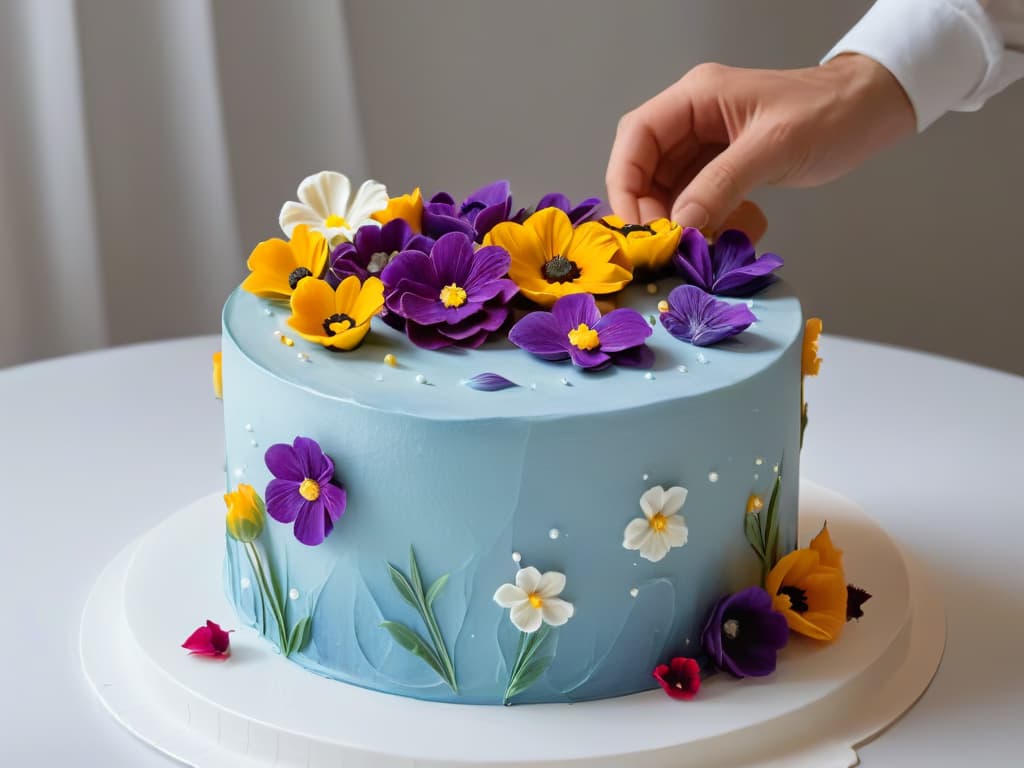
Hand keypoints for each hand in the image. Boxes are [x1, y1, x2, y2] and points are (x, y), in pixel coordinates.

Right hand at [605, 54, 915, 234]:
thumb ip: (720, 186)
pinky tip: (721, 234)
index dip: (626, 183)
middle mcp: (693, 117)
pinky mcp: (723, 165)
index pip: (637, 138)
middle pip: (645, 167)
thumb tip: (679, 226)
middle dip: (650, 210)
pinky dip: (702, 221)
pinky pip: (696, 198)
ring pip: (668, 188)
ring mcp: (706, 142)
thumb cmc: (830, 114)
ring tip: (694, 247)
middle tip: (666, 246)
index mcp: (696, 97)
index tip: (637, 227)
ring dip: (677, 221)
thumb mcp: (773, 148)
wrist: (872, 110)